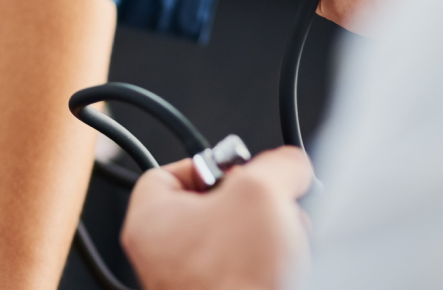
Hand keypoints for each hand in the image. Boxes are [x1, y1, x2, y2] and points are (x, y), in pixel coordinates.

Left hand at [122, 148, 312, 289]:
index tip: (239, 167)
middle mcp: (163, 256)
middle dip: (254, 201)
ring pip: (237, 240)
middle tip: (275, 201)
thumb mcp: (262, 192)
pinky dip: (273, 262)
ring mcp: (191, 284)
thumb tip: (291, 165)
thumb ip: (277, 165)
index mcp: (150, 221)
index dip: (209, 164)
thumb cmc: (235, 279)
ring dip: (272, 232)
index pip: (168, 173)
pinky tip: (292, 263)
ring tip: (291, 236)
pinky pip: (248, 270)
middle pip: (211, 206)